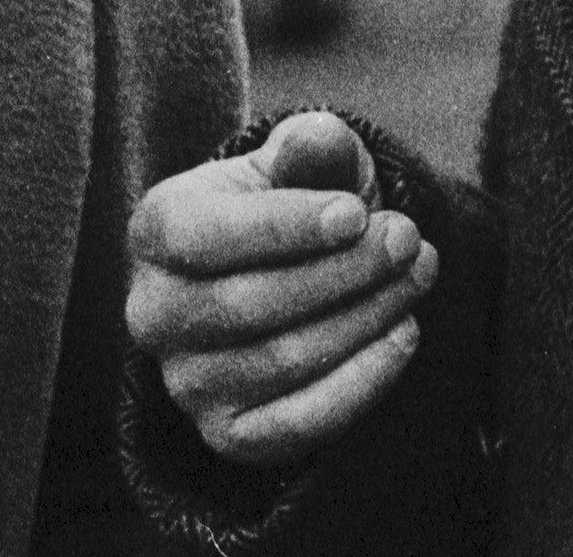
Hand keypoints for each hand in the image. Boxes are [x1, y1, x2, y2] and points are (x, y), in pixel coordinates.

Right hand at [127, 110, 440, 467]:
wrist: (305, 268)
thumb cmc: (301, 203)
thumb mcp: (308, 159)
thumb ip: (311, 146)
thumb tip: (320, 138)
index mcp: (157, 229)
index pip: (203, 237)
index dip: (283, 227)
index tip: (356, 213)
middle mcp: (154, 312)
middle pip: (248, 304)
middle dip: (342, 272)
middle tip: (409, 239)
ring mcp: (185, 381)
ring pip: (281, 361)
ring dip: (365, 317)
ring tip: (418, 273)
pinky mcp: (228, 433)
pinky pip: (295, 424)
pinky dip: (360, 382)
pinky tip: (404, 334)